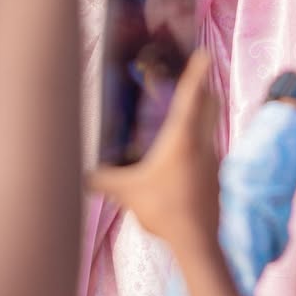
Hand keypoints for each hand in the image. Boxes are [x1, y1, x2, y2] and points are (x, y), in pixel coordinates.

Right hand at [88, 50, 219, 253]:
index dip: (197, 72)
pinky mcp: (215, 178)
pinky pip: (208, 152)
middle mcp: (202, 143)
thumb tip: (80, 175)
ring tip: (185, 117)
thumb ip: (102, 181)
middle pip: (209, 105)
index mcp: (182, 137)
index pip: (191, 96)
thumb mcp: (127, 193)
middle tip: (197, 80)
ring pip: (210, 128)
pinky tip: (184, 160)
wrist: (198, 242)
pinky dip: (199, 145)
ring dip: (202, 117)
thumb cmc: (164, 209)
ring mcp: (213, 160)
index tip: (204, 53)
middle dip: (205, 89)